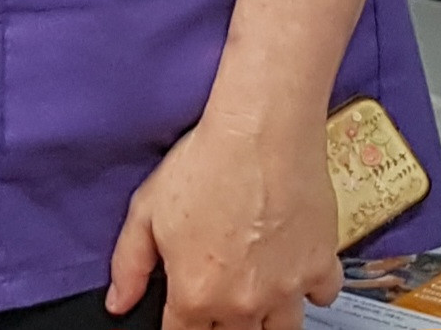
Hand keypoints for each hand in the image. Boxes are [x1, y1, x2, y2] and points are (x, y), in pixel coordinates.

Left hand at [107, 110, 342, 329]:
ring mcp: (285, 289)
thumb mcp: (147, 207)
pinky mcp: (320, 267)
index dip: (182, 323)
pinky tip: (296, 265)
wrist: (261, 130)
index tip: (187, 309)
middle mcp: (242, 303)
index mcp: (196, 294)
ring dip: (268, 314)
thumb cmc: (209, 161)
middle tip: (224, 286)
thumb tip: (119, 301)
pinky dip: (311, 287)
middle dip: (225, 320)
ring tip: (259, 286)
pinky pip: (321, 297)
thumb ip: (129, 262)